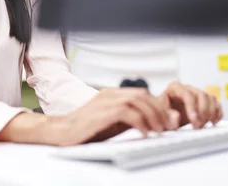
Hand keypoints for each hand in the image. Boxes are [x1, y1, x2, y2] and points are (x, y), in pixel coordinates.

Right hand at [49, 87, 181, 145]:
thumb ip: (133, 121)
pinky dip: (140, 123)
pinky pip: (127, 113)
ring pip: (137, 101)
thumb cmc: (86, 130)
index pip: (142, 93)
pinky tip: (145, 134)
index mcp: (111, 94)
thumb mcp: (114, 124)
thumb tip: (158, 122)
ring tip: (158, 131)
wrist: (61, 132)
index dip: (157, 106)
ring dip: (152, 116)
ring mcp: (104, 101)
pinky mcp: (101, 113)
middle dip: (158, 111)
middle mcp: (109, 94)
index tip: (165, 121)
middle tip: (166, 127)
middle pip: (142, 95)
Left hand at [160, 81, 222, 128]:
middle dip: (202, 112)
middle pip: (201, 95)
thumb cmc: (162, 115)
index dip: (192, 107)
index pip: (187, 94)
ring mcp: (197, 93)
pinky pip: (216, 104)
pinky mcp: (206, 101)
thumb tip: (176, 115)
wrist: (166, 118)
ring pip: (210, 98)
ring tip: (202, 125)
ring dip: (210, 113)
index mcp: (174, 87)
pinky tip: (213, 122)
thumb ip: (168, 116)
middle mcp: (188, 88)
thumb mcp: (161, 116)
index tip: (194, 120)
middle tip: (198, 126)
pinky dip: (217, 113)